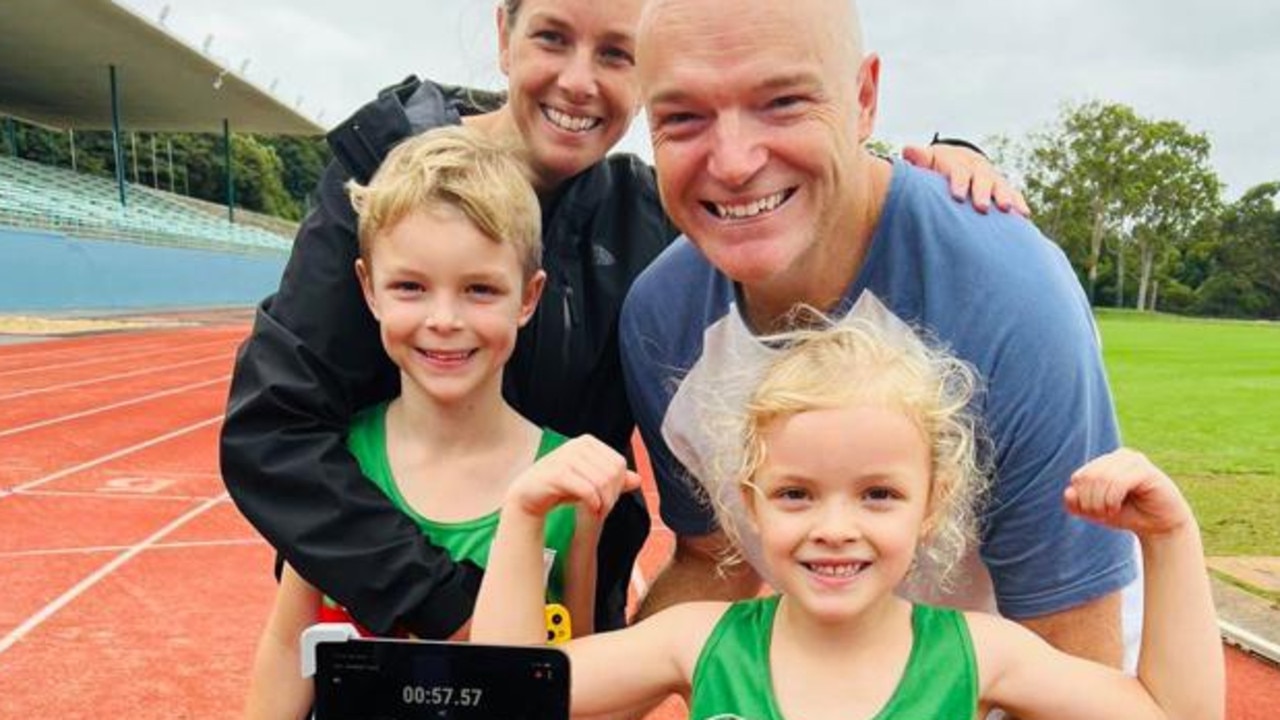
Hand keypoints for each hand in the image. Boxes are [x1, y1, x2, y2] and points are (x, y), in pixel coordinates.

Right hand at [506, 435, 640, 519]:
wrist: (528, 495)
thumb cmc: (561, 488)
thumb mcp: (590, 482)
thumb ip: (612, 480)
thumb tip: (638, 479)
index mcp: (587, 442)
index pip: (618, 463)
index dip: (619, 485)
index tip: (609, 501)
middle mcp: (577, 445)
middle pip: (612, 472)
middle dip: (612, 495)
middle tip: (603, 509)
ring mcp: (566, 456)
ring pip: (601, 481)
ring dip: (604, 502)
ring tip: (598, 512)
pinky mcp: (557, 473)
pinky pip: (587, 489)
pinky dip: (593, 503)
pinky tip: (591, 509)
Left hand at [902, 143, 1029, 215]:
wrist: (957, 159)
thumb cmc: (937, 167)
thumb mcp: (928, 161)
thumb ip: (919, 158)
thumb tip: (908, 150)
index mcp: (957, 162)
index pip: (958, 170)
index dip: (958, 182)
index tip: (957, 196)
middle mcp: (976, 168)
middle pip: (981, 178)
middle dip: (982, 192)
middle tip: (982, 208)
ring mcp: (991, 177)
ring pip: (999, 185)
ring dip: (1004, 196)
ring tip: (1006, 209)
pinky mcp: (1001, 187)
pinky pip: (1012, 193)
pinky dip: (1018, 202)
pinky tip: (1024, 214)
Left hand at [1064, 448, 1193, 536]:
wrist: (1160, 527)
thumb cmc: (1128, 515)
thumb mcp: (1096, 512)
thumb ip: (1077, 504)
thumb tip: (1069, 492)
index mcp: (1106, 462)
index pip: (1080, 477)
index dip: (1081, 499)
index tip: (1093, 514)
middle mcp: (1120, 456)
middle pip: (1089, 477)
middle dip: (1090, 501)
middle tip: (1101, 515)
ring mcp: (1134, 461)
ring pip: (1102, 478)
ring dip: (1100, 502)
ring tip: (1109, 513)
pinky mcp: (1146, 471)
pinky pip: (1118, 482)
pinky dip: (1111, 499)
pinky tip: (1116, 508)